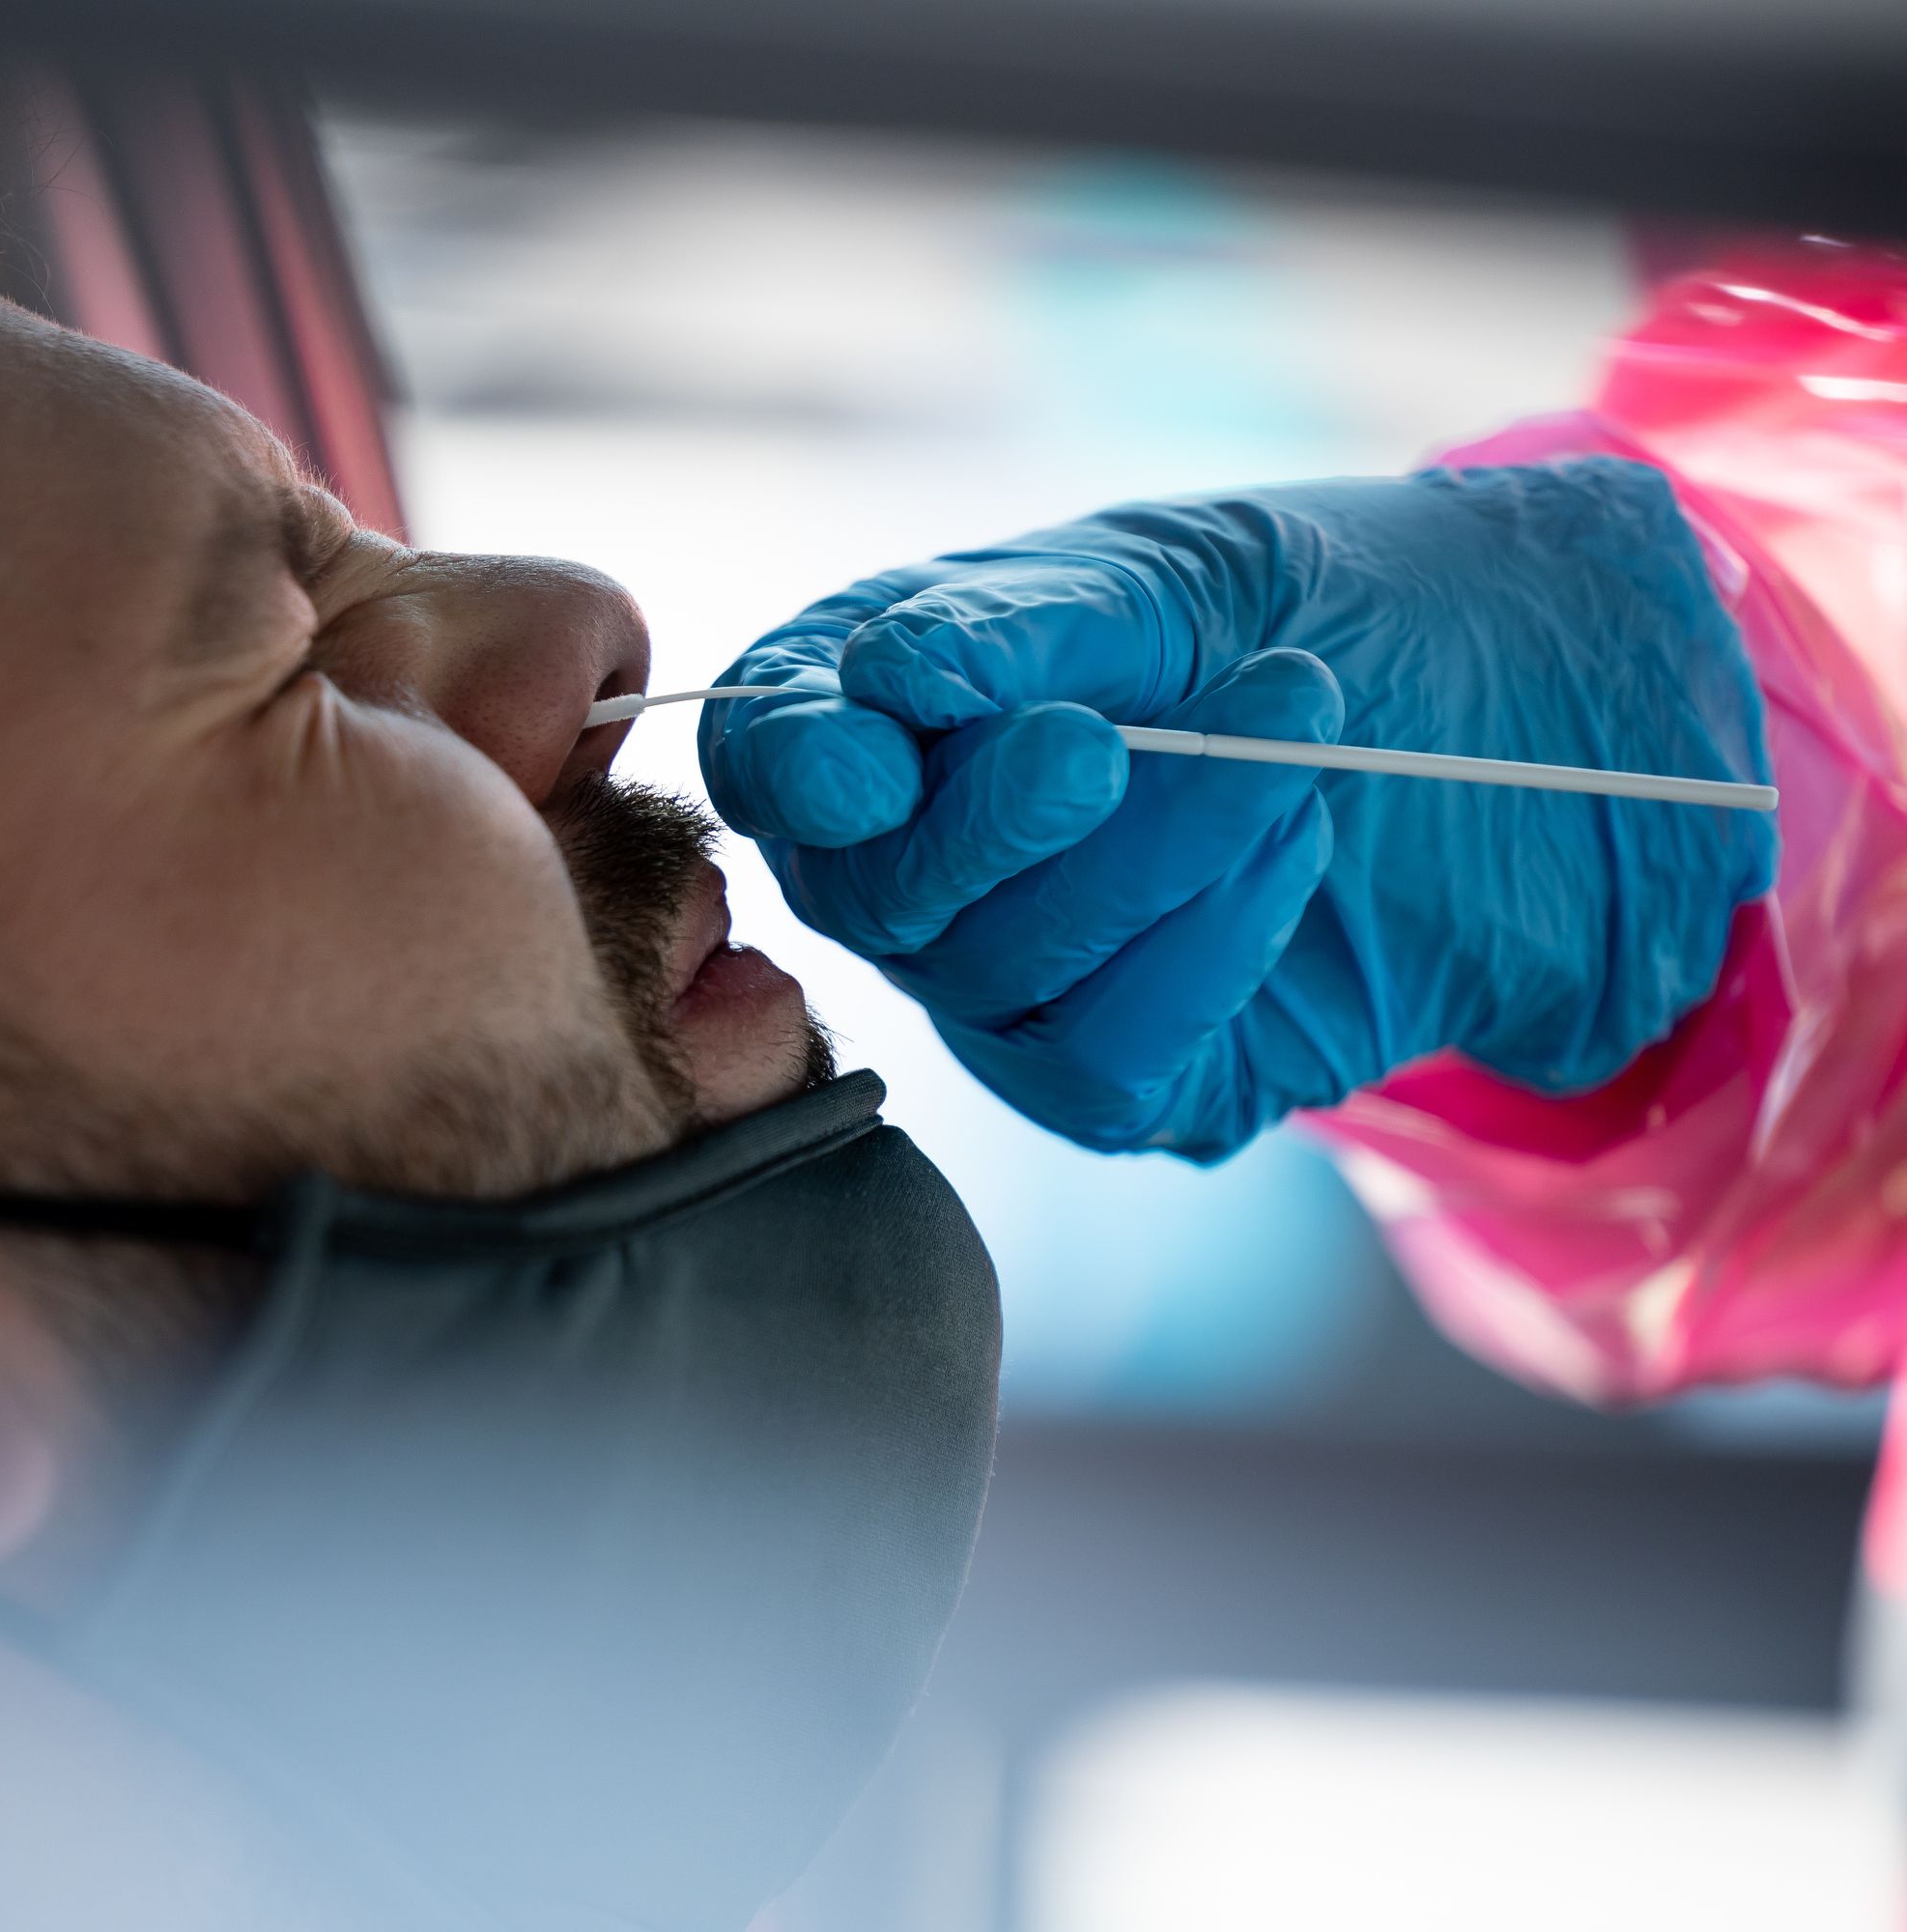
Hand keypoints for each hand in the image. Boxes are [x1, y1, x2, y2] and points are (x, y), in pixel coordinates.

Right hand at [700, 459, 1776, 1159]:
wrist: (1511, 725)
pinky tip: (1296, 845)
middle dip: (985, 822)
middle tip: (1100, 741)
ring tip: (1290, 728)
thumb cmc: (1307, 618)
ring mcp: (1001, 986)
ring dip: (1149, 855)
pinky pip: (1100, 1055)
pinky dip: (1205, 947)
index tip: (868, 758)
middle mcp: (914, 863)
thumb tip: (889, 675)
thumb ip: (1024, 624)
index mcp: (885, 709)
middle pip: (870, 891)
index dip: (796, 766)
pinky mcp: (1111, 1078)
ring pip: (996, 971)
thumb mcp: (1175, 574)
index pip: (769, 757)